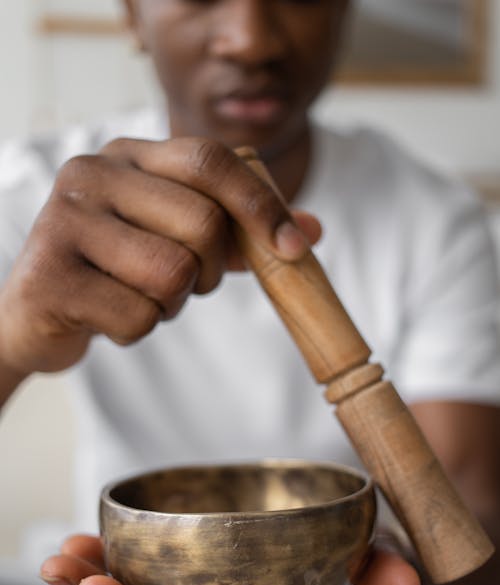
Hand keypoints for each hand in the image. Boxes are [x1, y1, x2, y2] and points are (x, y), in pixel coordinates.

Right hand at [0, 138, 316, 377]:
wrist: (36, 313)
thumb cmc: (116, 272)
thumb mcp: (177, 240)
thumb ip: (238, 232)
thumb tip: (311, 230)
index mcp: (129, 156)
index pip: (211, 161)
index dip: (260, 204)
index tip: (292, 247)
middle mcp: (92, 174)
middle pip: (202, 224)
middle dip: (207, 272)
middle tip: (182, 283)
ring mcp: (65, 221)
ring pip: (172, 274)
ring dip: (170, 304)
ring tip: (139, 297)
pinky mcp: (50, 275)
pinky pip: (138, 317)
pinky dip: (137, 329)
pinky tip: (108, 316)